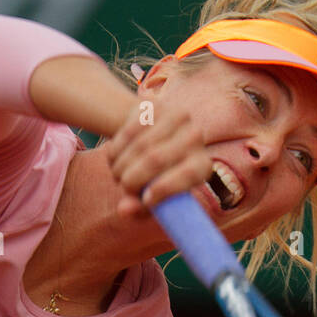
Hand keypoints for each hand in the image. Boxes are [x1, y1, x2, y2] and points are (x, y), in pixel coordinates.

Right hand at [104, 99, 213, 218]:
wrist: (151, 142)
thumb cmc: (154, 178)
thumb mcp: (151, 197)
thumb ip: (139, 208)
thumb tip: (123, 210)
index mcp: (202, 166)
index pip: (188, 174)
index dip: (165, 188)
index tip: (145, 199)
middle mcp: (196, 138)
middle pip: (156, 159)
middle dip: (132, 179)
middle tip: (122, 187)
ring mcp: (176, 118)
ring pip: (139, 146)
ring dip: (120, 165)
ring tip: (116, 174)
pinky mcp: (156, 107)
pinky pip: (128, 131)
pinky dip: (116, 149)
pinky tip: (114, 157)